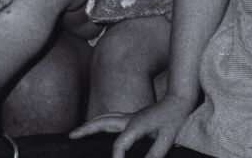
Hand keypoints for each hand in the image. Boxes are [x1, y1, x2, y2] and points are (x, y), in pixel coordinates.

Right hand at [70, 94, 193, 157]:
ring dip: (91, 124)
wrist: (180, 100)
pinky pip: (112, 118)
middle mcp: (130, 119)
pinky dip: (101, 122)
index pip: (119, 145)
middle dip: (86, 129)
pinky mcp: (134, 116)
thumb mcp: (167, 139)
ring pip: (106, 118)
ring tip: (78, 131)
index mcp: (136, 125)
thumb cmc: (175, 118)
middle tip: (71, 136)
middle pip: (102, 122)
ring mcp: (131, 116)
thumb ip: (154, 154)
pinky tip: (100, 127)